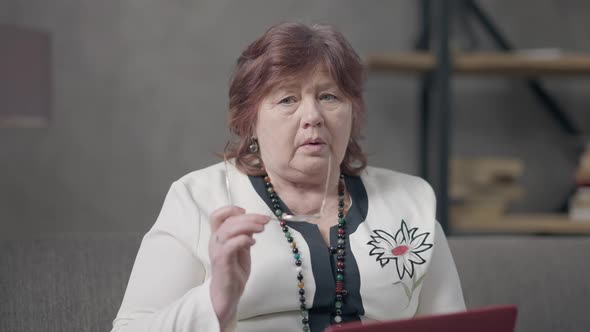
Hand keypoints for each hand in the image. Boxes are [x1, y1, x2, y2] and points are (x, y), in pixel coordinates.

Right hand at [208, 206, 270, 328]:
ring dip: (248, 226)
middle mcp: (215, 241)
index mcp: (218, 236)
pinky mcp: (222, 261)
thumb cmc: (234, 270)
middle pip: (229, 221)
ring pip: (229, 230)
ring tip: (262, 229)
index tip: (245, 210)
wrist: (227, 293)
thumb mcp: (242, 248)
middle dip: (250, 217)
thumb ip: (245, 234)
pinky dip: (243, 240)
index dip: (230, 209)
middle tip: (265, 220)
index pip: (217, 216)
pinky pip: (230, 245)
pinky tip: (253, 243)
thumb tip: (255, 221)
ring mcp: (217, 250)